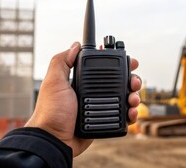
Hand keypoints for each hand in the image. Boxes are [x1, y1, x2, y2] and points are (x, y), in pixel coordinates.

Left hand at [25, 42, 140, 156]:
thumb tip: (75, 45)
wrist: (54, 140)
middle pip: (120, 82)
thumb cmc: (51, 112)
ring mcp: (101, 107)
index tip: (130, 62)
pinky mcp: (106, 121)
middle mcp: (94, 93)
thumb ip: (62, 61)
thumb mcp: (53, 82)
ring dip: (134, 96)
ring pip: (125, 98)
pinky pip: (124, 115)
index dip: (120, 64)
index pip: (106, 68)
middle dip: (132, 80)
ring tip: (133, 99)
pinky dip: (131, 113)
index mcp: (83, 82)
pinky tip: (131, 113)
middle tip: (134, 82)